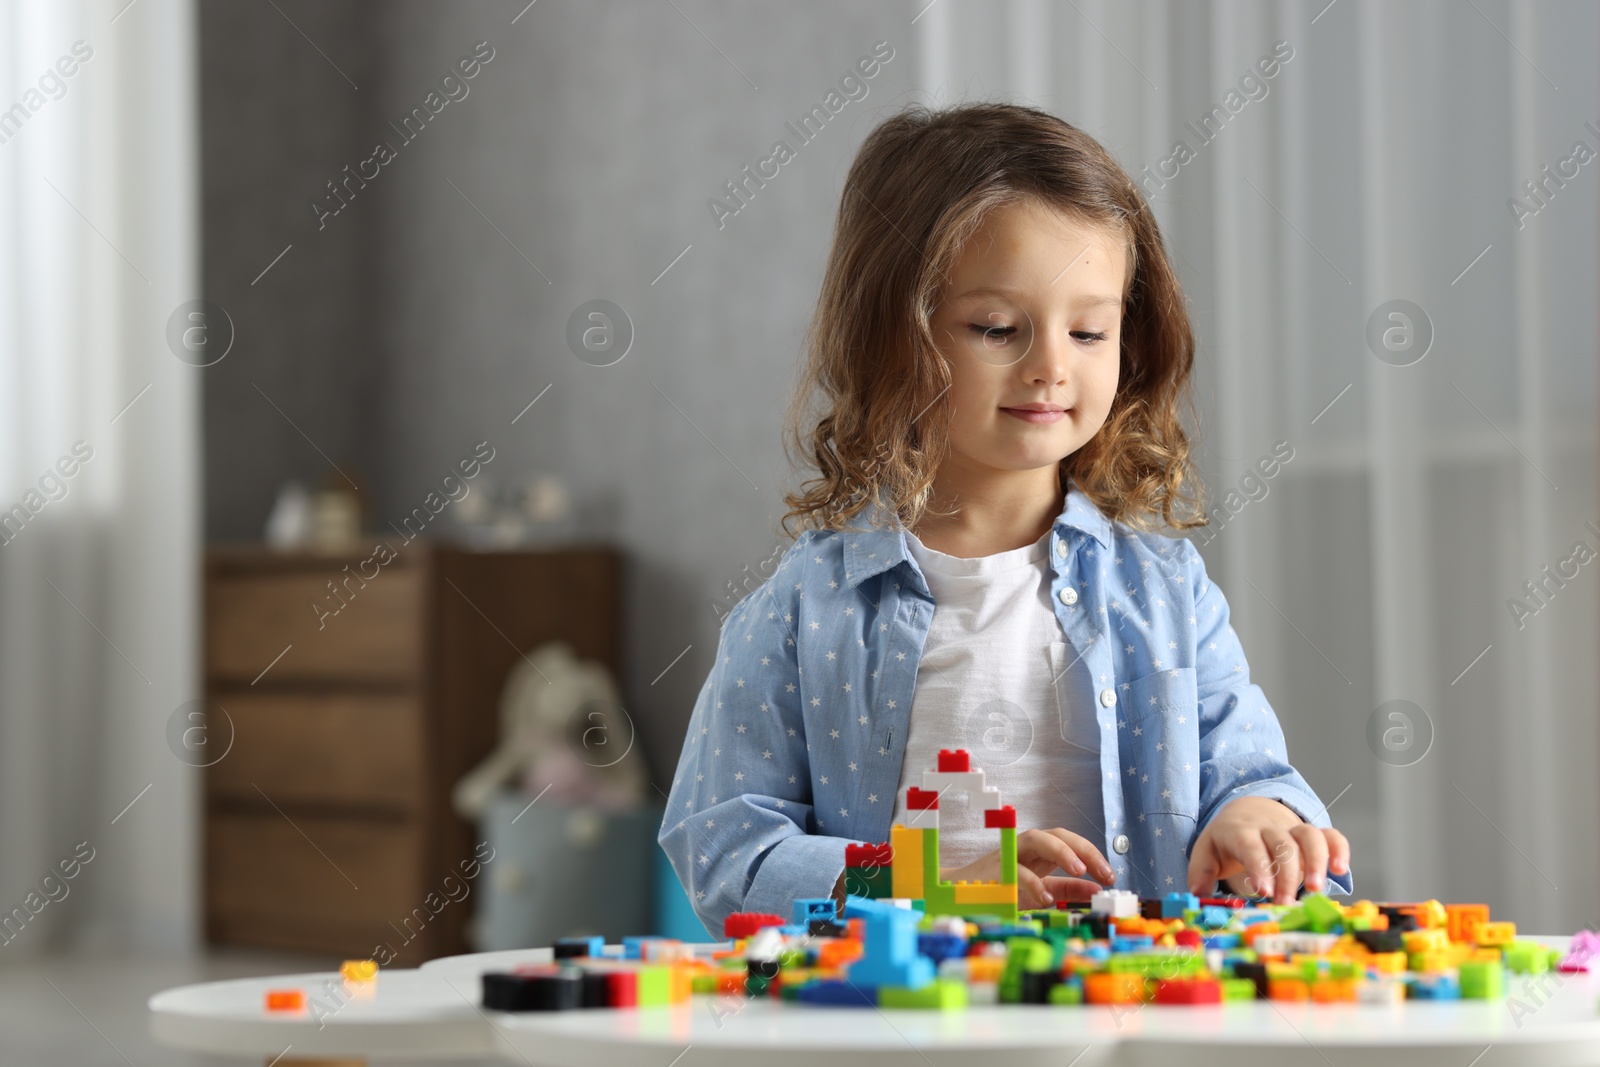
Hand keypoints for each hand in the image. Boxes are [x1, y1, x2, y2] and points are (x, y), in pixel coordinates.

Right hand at [943, 828, 1116, 909]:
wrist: (960, 895)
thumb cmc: (1001, 890)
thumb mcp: (1040, 890)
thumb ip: (1067, 889)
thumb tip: (1096, 889)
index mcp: (1040, 852)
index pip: (1070, 842)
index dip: (1092, 854)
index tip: (1110, 876)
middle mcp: (1026, 847)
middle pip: (1057, 834)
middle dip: (1083, 849)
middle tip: (1102, 872)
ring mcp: (1009, 855)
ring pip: (1036, 839)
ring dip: (1060, 850)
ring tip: (1079, 869)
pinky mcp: (994, 870)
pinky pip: (1015, 870)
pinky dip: (1032, 883)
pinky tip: (1046, 898)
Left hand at [1186, 796, 1349, 903]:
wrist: (1247, 811)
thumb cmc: (1227, 840)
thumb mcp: (1207, 851)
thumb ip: (1200, 872)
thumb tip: (1197, 895)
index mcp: (1240, 831)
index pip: (1250, 845)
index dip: (1258, 866)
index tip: (1264, 890)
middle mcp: (1269, 827)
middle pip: (1282, 846)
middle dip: (1285, 876)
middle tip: (1285, 904)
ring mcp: (1293, 829)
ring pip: (1309, 837)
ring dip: (1316, 861)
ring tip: (1315, 890)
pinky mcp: (1312, 834)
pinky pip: (1330, 835)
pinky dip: (1339, 849)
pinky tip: (1341, 871)